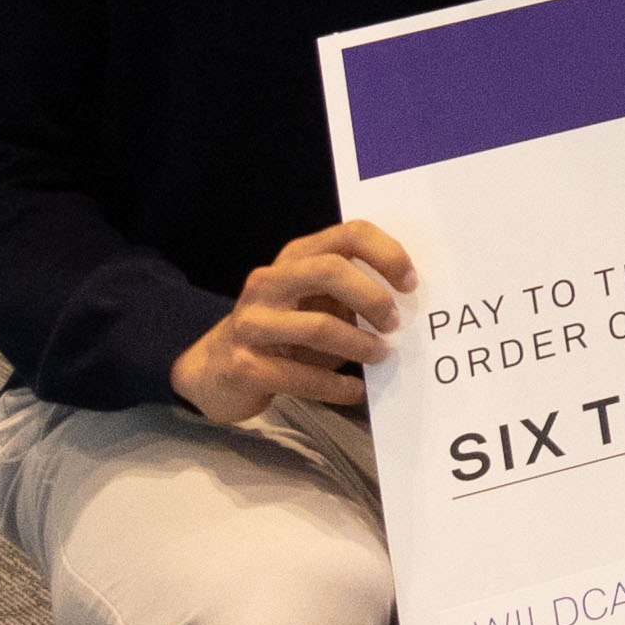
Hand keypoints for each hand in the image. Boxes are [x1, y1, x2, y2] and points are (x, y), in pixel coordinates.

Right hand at [173, 220, 415, 425]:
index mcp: (295, 257)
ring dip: (359, 345)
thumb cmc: (282, 332)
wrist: (213, 369)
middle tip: (395, 324)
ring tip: (380, 356)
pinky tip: (354, 390)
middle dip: (372, 298)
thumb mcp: (315, 302)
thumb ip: (351, 293)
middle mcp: (268, 282)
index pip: (349, 234)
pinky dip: (336, 386)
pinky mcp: (243, 365)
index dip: (387, 254)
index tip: (410, 284)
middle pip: (330, 270)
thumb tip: (408, 303)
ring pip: (318, 326)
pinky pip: (301, 376)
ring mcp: (251, 323)